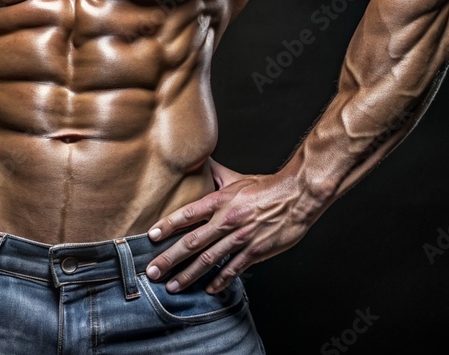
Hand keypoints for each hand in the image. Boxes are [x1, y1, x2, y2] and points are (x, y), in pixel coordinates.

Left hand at [145, 158, 317, 293]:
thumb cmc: (266, 187)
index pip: (187, 214)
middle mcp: (226, 220)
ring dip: (188, 275)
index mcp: (220, 201)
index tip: (151, 236)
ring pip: (209, 260)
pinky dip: (219, 281)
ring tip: (173, 286)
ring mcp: (240, 238)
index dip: (167, 225)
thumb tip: (198, 160)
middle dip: (170, 258)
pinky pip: (233, 269)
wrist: (297, 197)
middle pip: (192, 242)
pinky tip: (208, 289)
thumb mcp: (236, 178)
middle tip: (153, 271)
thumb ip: (215, 174)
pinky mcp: (255, 251)